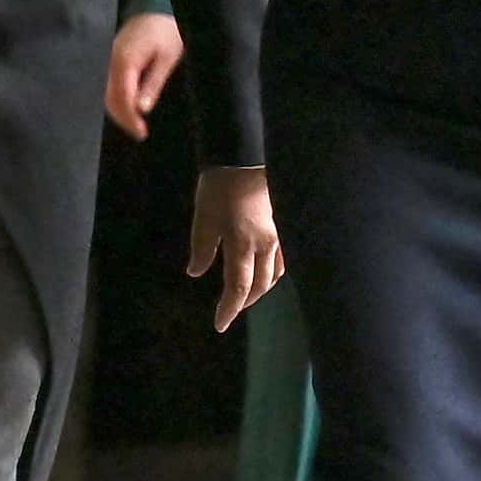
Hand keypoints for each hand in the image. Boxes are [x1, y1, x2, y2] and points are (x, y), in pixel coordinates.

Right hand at [106, 12, 185, 139]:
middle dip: (122, 117)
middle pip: (108, 97)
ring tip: (133, 124)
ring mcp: (106, 57)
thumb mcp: (167, 59)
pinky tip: (125, 107)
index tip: (141, 132)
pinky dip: (113, 97)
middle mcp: (110, 59)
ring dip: (117, 109)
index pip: (122, 97)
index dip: (129, 118)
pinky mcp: (107, 57)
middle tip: (139, 132)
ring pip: (103, 91)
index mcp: (125, 59)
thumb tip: (141, 109)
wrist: (156, 7)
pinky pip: (105, 82)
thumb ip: (152, 83)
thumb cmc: (167, 32)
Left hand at [187, 165, 281, 333]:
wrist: (245, 155)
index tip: (220, 324)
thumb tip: (197, 272)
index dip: (229, 309)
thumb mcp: (203, 218)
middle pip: (261, 284)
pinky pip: (283, 255)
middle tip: (232, 309)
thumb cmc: (220, 186)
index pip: (239, 288)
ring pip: (276, 271)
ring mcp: (279, 234)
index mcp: (244, 246)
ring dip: (262, 286)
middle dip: (246, 301)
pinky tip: (266, 265)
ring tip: (249, 290)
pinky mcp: (283, 223)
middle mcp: (266, 245)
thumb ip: (201, 248)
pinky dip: (273, 268)